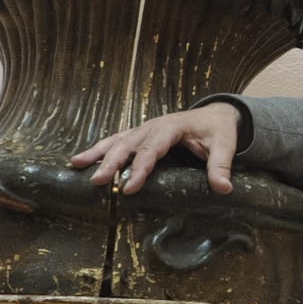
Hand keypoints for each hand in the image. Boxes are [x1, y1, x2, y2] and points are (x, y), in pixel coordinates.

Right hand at [70, 102, 243, 193]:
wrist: (216, 114)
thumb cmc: (218, 130)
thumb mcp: (225, 145)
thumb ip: (221, 166)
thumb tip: (224, 189)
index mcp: (173, 127)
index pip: (154, 148)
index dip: (142, 168)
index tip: (130, 188)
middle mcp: (155, 126)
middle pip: (130, 143)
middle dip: (113, 162)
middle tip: (98, 181)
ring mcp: (145, 129)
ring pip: (118, 140)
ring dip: (98, 153)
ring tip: (76, 165)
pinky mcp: (141, 135)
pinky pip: (117, 140)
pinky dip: (100, 149)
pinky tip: (82, 160)